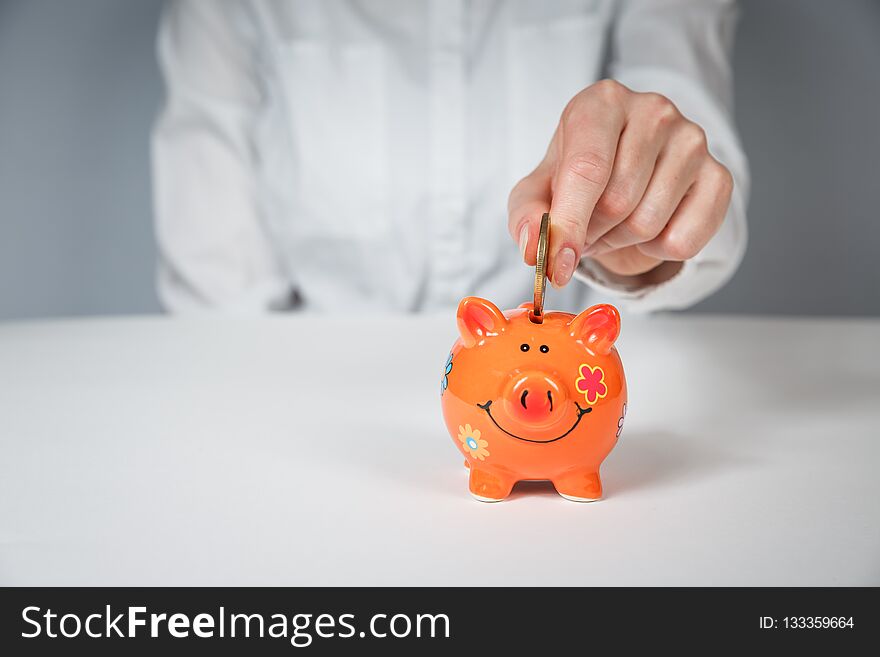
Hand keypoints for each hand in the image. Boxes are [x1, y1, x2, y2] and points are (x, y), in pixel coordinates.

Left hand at [508, 79, 733, 285]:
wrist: (621, 174)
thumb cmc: (576, 178)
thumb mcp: (537, 192)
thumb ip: (526, 217)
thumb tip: (535, 247)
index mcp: (601, 102)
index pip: (587, 169)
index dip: (569, 224)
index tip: (556, 264)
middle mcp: (653, 110)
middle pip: (618, 202)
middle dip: (592, 232)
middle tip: (584, 229)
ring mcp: (693, 140)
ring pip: (650, 223)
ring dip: (621, 241)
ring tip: (612, 224)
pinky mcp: (719, 175)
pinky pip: (684, 240)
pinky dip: (658, 250)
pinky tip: (650, 225)